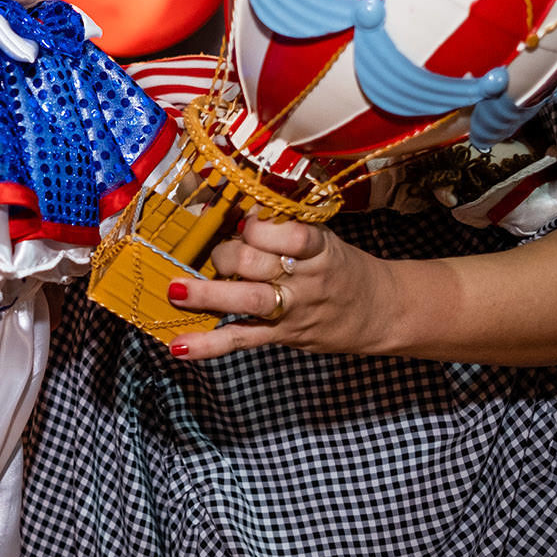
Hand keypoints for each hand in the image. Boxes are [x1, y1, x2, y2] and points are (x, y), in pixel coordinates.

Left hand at [165, 213, 396, 358]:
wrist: (380, 311)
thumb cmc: (339, 266)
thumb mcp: (322, 238)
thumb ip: (283, 227)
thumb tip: (232, 210)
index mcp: (319, 249)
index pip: (290, 235)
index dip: (259, 227)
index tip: (244, 221)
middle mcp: (305, 279)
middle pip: (259, 264)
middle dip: (227, 254)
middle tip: (216, 252)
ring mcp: (292, 310)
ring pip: (247, 301)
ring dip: (207, 294)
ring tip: (176, 290)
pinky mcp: (280, 335)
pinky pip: (241, 339)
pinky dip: (208, 344)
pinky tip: (179, 346)